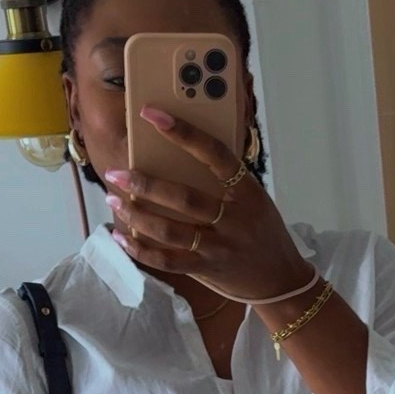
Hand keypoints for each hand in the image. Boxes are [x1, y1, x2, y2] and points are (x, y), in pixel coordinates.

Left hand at [104, 108, 312, 306]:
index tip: (152, 114)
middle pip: (184, 198)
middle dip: (145, 184)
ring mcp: (219, 246)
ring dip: (136, 216)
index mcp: (247, 191)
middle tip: (117, 173)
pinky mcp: (207, 269)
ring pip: (170, 231)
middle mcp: (233, 218)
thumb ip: (225, 183)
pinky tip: (122, 238)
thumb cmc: (263, 233)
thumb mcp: (254, 200)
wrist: (281, 279)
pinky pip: (168, 261)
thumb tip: (178, 157)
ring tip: (114, 200)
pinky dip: (140, 250)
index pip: (215, 154)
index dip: (183, 132)